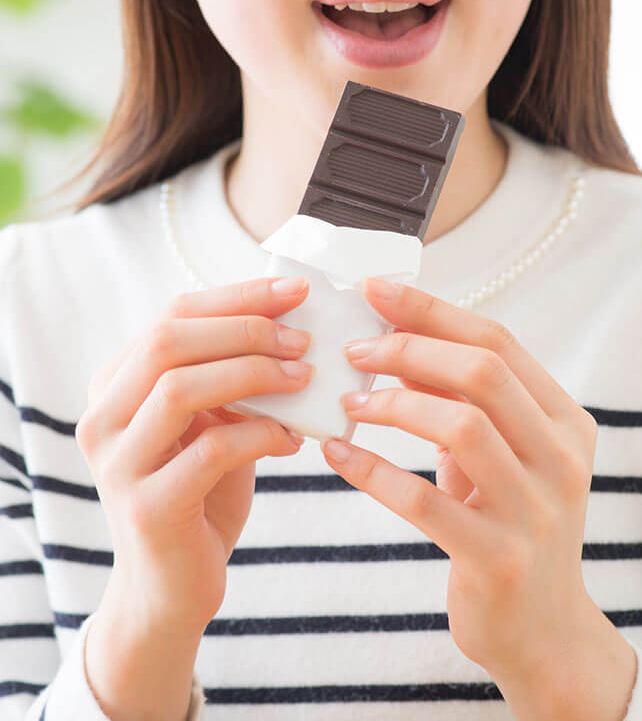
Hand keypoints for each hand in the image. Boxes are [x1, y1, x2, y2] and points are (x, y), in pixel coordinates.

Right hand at [75, 276, 313, 718]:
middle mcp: (103, 417)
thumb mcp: (213, 425)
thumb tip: (293, 330)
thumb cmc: (201, 493)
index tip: (296, 292)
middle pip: (169, 341)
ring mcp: (118, 463)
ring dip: (254, 375)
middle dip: (246, 330)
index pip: (173, 315)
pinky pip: (211, 450)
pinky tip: (294, 440)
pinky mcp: (146, 508)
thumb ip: (232, 381)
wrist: (172, 584)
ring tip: (304, 378)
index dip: (238, 297)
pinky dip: (262, 435)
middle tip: (304, 339)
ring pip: (180, 388)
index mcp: (116, 386)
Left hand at [320, 276, 635, 719]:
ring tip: (348, 401)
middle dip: (411, 349)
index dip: (433, 311)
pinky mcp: (498, 558)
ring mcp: (536, 509)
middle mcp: (561, 457)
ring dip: (394, 404)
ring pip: (462, 426)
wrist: (541, 627)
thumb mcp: (495, 456)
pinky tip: (337, 456)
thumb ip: (459, 401)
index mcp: (563, 420)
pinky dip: (373, 471)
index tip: (375, 291)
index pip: (498, 342)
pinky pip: (425, 501)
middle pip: (484, 372)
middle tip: (354, 350)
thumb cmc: (508, 523)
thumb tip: (394, 345)